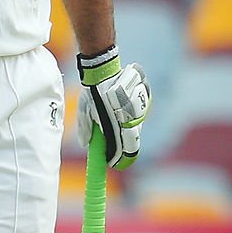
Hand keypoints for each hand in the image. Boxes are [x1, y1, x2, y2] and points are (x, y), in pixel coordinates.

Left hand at [76, 46, 150, 168]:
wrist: (103, 68)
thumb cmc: (92, 92)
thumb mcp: (85, 111)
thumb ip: (85, 128)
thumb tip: (86, 145)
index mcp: (118, 122)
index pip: (126, 148)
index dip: (122, 158)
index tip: (115, 164)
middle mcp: (133, 116)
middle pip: (133, 139)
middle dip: (123, 143)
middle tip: (113, 144)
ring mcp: (141, 106)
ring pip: (137, 125)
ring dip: (128, 125)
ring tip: (115, 114)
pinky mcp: (146, 96)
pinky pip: (140, 112)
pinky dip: (132, 114)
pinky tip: (122, 105)